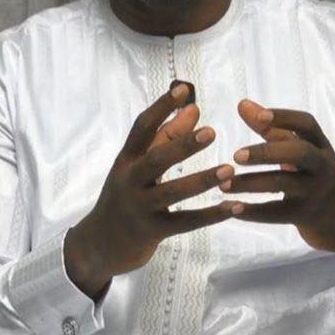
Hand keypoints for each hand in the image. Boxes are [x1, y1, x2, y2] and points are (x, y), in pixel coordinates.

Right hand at [64, 83, 239, 298]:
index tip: (184, 90)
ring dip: (202, 180)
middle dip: (182, 145)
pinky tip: (236, 207)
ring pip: (172, 192)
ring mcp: (140, 208)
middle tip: (211, 131)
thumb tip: (194, 109)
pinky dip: (212, 215)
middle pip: (155, 159)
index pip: (142, 128)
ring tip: (229, 169)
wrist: (99, 244)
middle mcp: (130, 181)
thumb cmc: (124, 198)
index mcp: (126, 160)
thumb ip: (166, 137)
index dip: (161, 108)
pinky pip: (185, 222)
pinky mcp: (152, 232)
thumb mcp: (137, 166)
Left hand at [224, 99, 334, 257]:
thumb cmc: (313, 173)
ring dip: (251, 183)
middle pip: (300, 153)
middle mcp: (321, 165)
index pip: (307, 124)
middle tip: (237, 155)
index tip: (260, 116)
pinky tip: (231, 207)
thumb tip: (241, 104)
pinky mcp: (304, 215)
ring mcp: (314, 191)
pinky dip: (253, 212)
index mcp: (320, 144)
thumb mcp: (301, 148)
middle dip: (267, 152)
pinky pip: (277, 213)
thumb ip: (270, 127)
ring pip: (284, 184)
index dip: (284, 117)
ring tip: (223, 184)